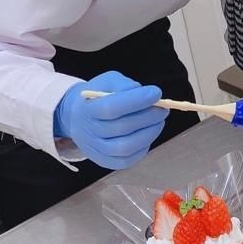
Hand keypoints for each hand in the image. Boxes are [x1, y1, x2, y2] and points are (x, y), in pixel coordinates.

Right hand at [53, 71, 168, 169]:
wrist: (79, 118)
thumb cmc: (98, 97)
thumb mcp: (107, 82)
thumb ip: (123, 85)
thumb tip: (144, 93)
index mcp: (87, 109)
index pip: (111, 108)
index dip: (136, 100)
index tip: (156, 93)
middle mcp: (89, 132)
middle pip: (121, 128)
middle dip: (148, 117)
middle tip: (163, 108)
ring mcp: (96, 149)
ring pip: (125, 147)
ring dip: (148, 133)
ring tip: (159, 121)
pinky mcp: (104, 161)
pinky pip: (126, 160)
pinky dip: (142, 147)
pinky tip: (148, 133)